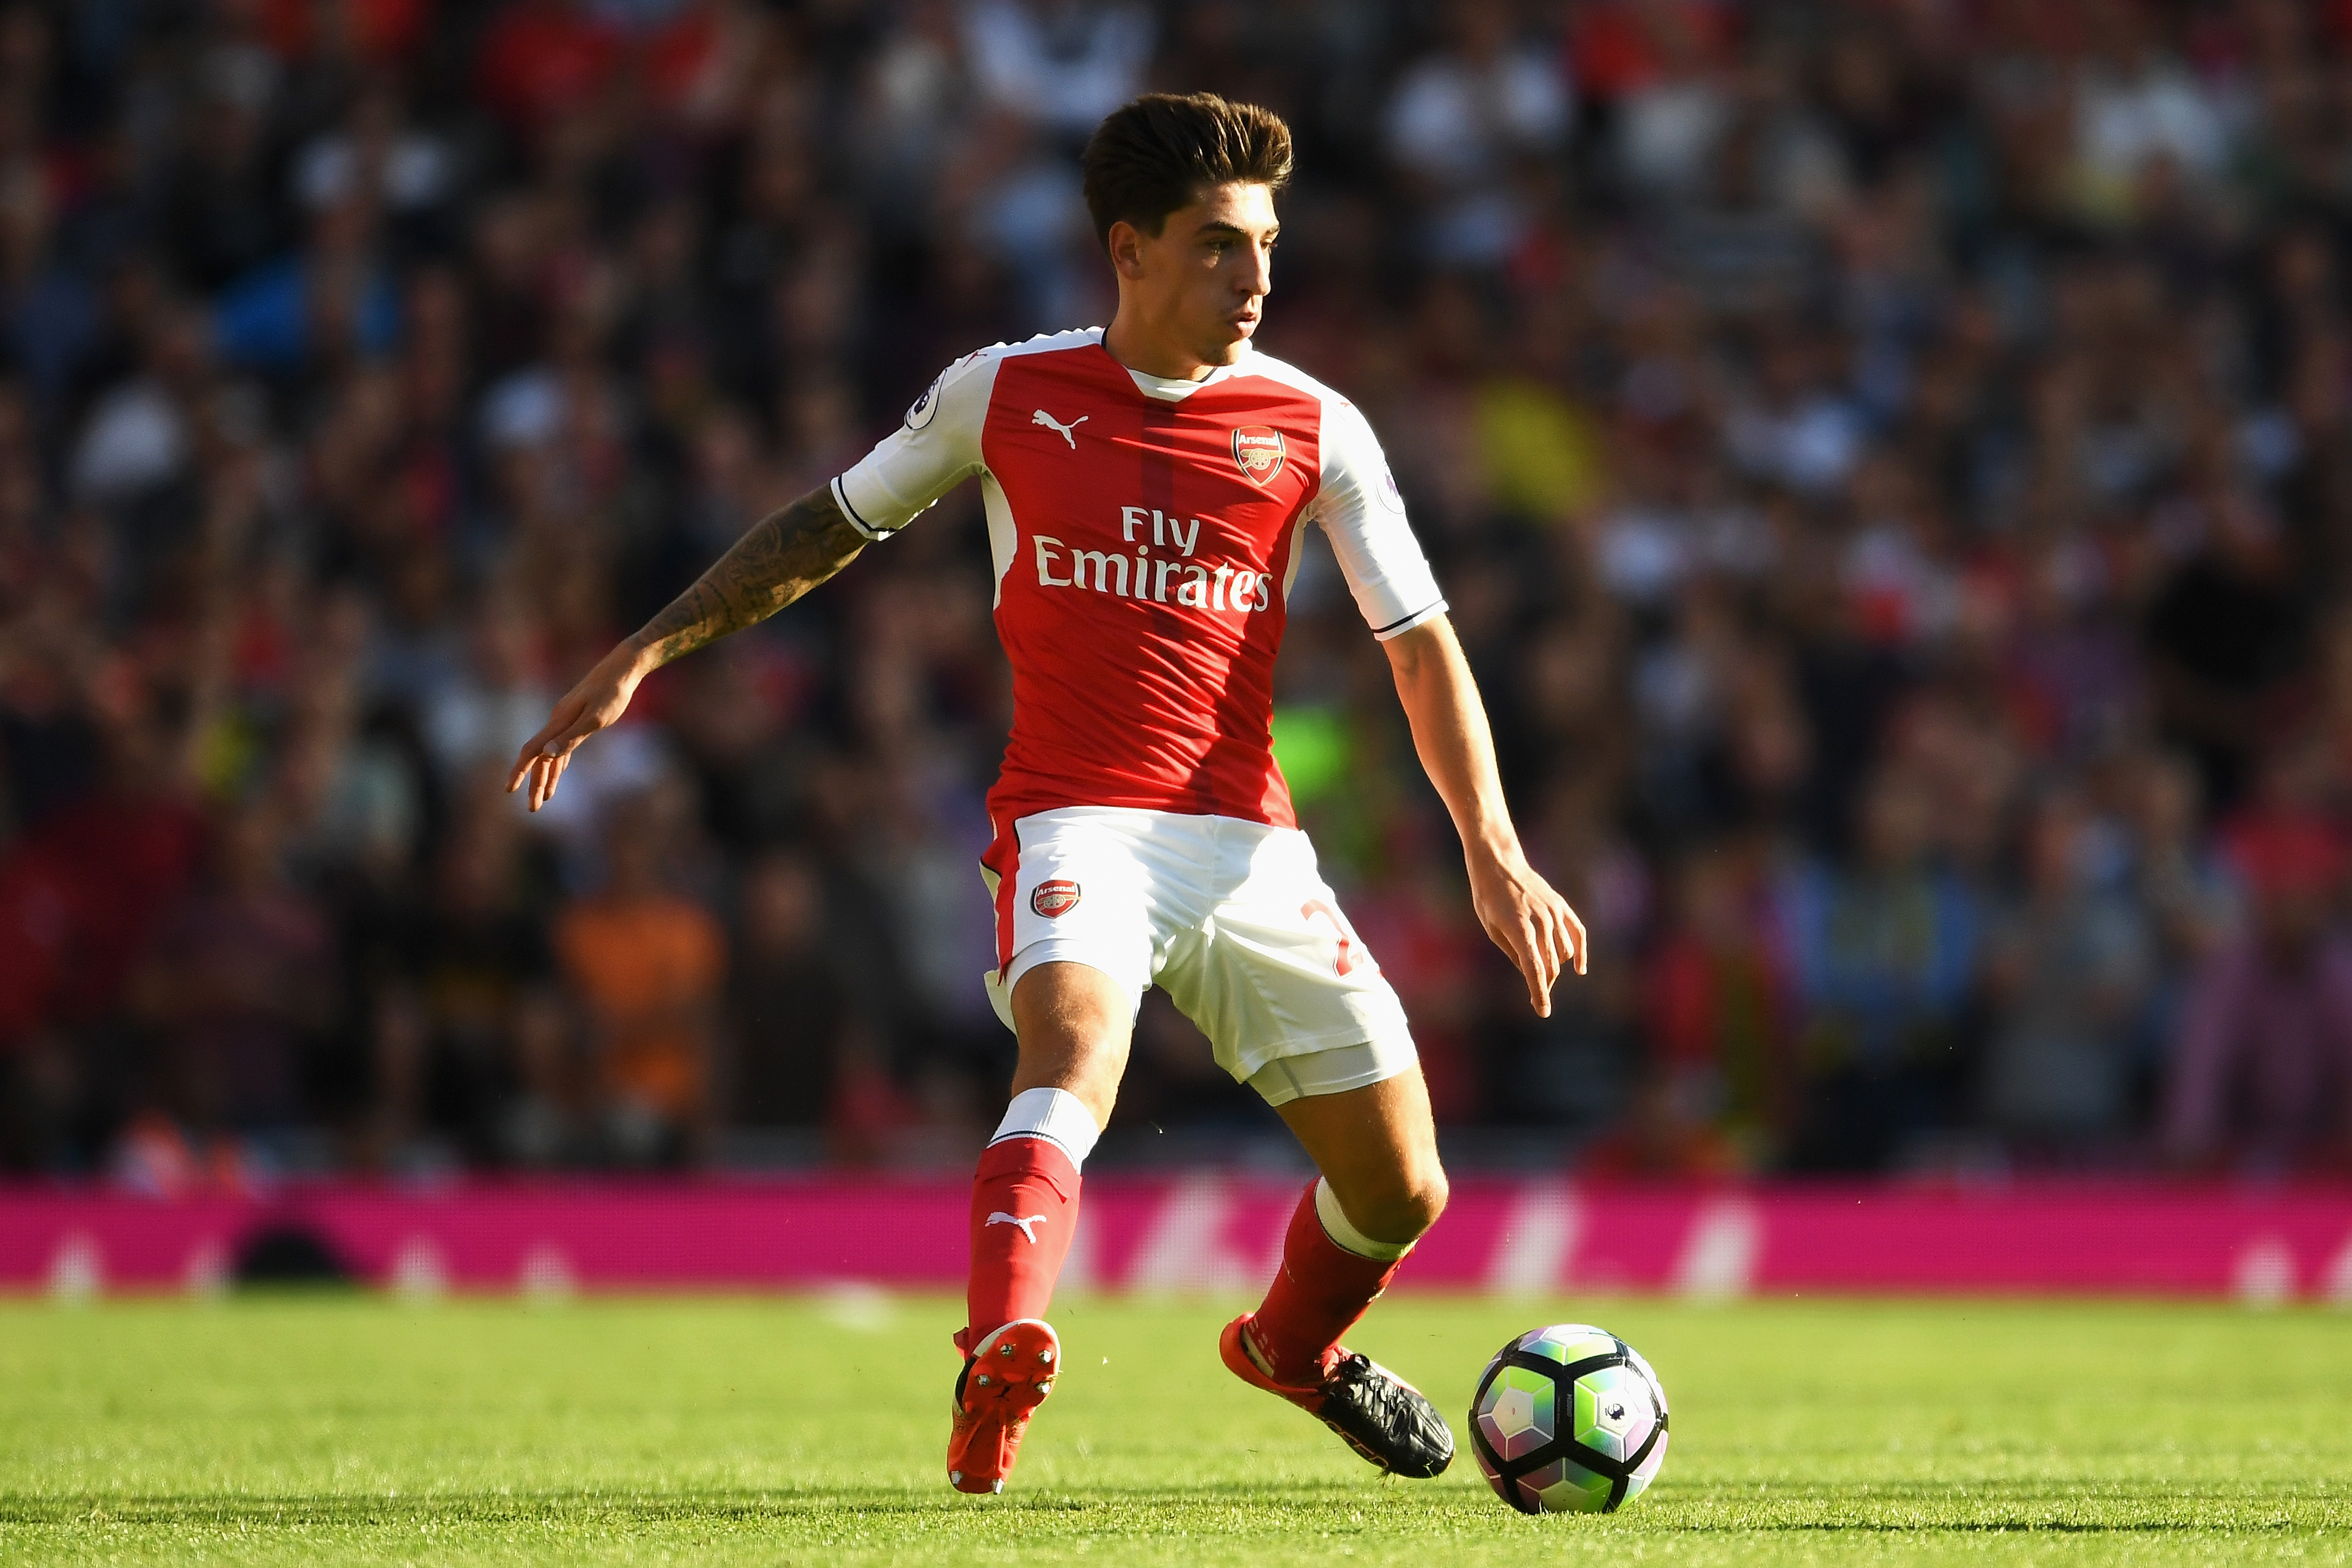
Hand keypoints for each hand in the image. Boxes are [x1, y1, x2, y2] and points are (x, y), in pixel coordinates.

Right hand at [505, 642, 649, 810]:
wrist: (622, 669)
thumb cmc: (613, 693)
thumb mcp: (596, 718)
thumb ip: (572, 737)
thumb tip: (546, 754)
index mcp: (558, 722)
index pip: (532, 751)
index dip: (520, 771)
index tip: (509, 790)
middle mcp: (557, 722)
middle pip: (539, 758)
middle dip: (534, 784)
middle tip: (533, 809)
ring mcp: (566, 721)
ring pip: (550, 755)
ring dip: (546, 777)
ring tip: (543, 800)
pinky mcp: (576, 720)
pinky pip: (562, 748)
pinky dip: (558, 764)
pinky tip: (557, 775)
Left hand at [1466, 846, 1587, 1017]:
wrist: (1499, 864)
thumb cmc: (1488, 898)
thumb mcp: (1492, 929)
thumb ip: (1514, 953)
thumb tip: (1531, 972)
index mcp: (1520, 929)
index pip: (1535, 969)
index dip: (1539, 994)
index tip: (1543, 1011)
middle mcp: (1541, 922)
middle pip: (1550, 965)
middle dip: (1544, 984)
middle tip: (1536, 996)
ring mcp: (1554, 913)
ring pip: (1563, 953)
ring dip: (1554, 967)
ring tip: (1541, 972)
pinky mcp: (1561, 906)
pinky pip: (1578, 933)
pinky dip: (1580, 952)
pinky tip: (1579, 968)